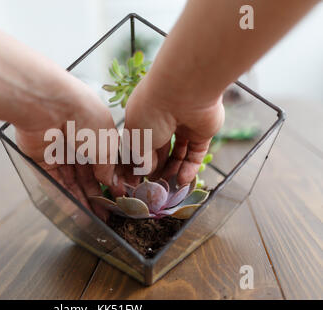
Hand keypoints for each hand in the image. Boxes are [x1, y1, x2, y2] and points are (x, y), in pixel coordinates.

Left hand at [15, 73, 117, 220]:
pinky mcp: (41, 159)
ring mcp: (58, 152)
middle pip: (87, 174)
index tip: (117, 199)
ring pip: (71, 181)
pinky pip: (54, 182)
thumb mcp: (106, 144)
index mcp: (96, 134)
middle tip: (105, 215)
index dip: (110, 181)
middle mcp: (77, 143)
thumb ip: (108, 166)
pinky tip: (75, 211)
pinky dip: (64, 196)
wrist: (51, 107)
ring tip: (92, 219)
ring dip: (82, 200)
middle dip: (96, 195)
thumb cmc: (85, 118)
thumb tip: (109, 181)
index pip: (104, 162)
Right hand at [123, 71, 224, 185]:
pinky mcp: (201, 132)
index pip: (140, 145)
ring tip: (169, 188)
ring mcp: (183, 126)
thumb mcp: (138, 139)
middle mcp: (162, 121)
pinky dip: (189, 168)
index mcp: (142, 119)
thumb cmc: (151, 112)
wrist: (183, 91)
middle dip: (157, 169)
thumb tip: (148, 172)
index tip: (137, 182)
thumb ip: (141, 159)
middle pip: (159, 151)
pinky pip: (195, 153)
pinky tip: (182, 180)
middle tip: (155, 188)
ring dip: (173, 171)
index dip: (138, 164)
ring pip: (178, 153)